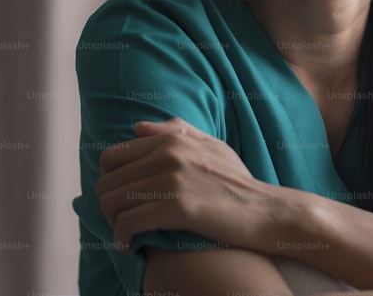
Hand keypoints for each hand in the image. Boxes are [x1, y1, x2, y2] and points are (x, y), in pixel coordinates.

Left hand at [95, 117, 286, 249]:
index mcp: (171, 139)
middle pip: (106, 181)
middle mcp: (168, 154)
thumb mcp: (211, 146)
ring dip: (113, 223)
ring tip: (126, 234)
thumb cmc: (239, 182)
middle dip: (108, 205)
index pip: (111, 157)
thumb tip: (138, 127)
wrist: (265, 211)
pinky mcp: (177, 207)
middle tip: (122, 220)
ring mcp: (172, 180)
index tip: (122, 198)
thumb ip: (175, 132)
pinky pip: (129, 222)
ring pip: (112, 202)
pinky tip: (130, 245)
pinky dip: (122, 237)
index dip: (110, 181)